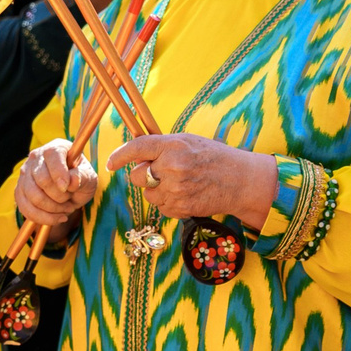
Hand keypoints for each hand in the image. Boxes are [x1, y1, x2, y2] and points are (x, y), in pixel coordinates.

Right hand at [16, 138, 98, 230]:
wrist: (70, 193)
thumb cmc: (80, 181)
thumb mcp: (89, 178)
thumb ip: (83, 176)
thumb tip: (72, 181)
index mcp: (56, 148)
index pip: (52, 156)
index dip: (59, 173)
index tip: (67, 188)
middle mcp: (36, 157)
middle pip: (42, 179)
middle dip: (59, 196)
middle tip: (70, 200)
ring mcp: (25, 173)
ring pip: (33, 196)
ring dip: (52, 209)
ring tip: (65, 209)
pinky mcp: (19, 190)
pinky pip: (26, 208)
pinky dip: (43, 217)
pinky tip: (57, 217)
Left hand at [104, 132, 276, 223]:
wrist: (240, 181)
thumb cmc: (212, 157)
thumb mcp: (188, 142)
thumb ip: (161, 147)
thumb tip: (135, 156)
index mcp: (173, 146)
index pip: (137, 148)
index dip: (119, 156)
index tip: (110, 163)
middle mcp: (172, 167)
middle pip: (136, 176)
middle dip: (143, 174)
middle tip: (161, 171)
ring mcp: (176, 190)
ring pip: (147, 194)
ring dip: (156, 189)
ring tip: (179, 183)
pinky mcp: (179, 209)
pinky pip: (160, 206)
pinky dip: (167, 201)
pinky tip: (184, 194)